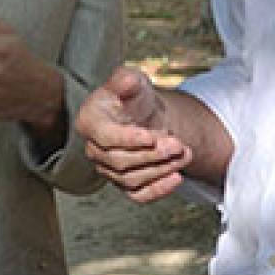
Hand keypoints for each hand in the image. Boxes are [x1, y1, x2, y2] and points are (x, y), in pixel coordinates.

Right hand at [75, 66, 191, 202]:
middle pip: (120, 161)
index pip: (105, 137)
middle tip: (177, 144)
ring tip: (184, 154)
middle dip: (152, 155)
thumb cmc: (133, 95)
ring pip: (131, 179)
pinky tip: (177, 177)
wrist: (145, 115)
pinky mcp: (123, 183)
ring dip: (161, 169)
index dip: (128, 139)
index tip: (151, 136)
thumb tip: (127, 80)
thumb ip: (126, 79)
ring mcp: (107, 169)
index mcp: (89, 121)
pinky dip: (158, 190)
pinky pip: (138, 195)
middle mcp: (94, 148)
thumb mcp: (132, 80)